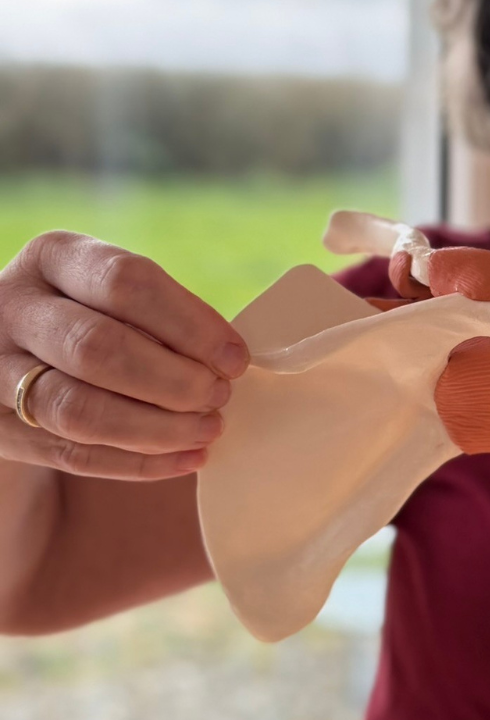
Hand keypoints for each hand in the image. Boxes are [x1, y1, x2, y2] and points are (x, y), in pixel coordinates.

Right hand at [0, 232, 248, 479]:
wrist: (17, 353)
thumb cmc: (92, 315)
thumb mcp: (111, 293)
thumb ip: (158, 316)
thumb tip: (227, 361)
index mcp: (52, 257)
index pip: (125, 283)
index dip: (190, 325)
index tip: (236, 359)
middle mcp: (10, 307)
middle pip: (96, 348)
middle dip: (173, 380)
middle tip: (219, 396)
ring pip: (77, 409)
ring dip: (156, 428)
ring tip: (208, 429)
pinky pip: (70, 454)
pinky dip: (138, 462)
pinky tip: (187, 458)